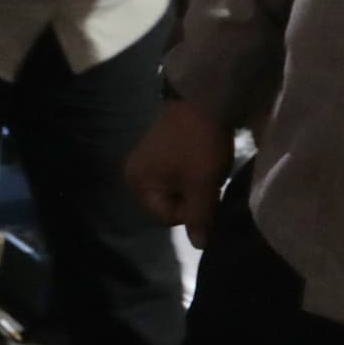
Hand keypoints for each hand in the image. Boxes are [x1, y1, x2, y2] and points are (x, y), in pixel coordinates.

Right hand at [127, 99, 235, 245]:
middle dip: (192, 199)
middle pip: (170, 205)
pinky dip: (192, 174)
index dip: (191, 211)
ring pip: (176, 190)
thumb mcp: (202, 183)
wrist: (203, 98)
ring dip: (194, 186)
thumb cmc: (198, 144)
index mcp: (138, 183)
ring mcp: (146, 161)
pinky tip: (203, 160)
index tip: (206, 191)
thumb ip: (199, 217)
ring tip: (207, 169)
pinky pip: (176, 176)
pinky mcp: (160, 151)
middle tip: (208, 180)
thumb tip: (199, 246)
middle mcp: (135, 174)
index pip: (168, 217)